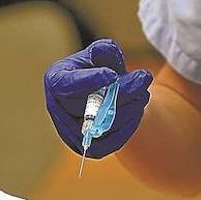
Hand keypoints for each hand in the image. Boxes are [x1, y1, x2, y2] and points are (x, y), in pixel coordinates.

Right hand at [43, 39, 152, 157]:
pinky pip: (109, 142)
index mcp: (55, 80)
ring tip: (144, 93)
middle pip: (88, 106)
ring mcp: (70, 132)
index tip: (112, 75)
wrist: (107, 96)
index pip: (65, 85)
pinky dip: (127, 126)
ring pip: (102, 125)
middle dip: (120, 92)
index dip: (88, 81)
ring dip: (128, 108)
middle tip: (144, 77)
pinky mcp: (88, 148)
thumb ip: (104, 50)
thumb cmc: (101, 69)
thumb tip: (105, 50)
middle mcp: (57, 108)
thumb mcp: (102, 55)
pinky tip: (138, 110)